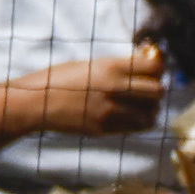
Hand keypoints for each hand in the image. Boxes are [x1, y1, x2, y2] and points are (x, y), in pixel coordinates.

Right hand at [27, 44, 169, 137]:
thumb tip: (145, 65)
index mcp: (112, 68)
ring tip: (142, 104)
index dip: (158, 67)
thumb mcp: (92, 64)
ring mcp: (109, 112)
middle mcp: (114, 90)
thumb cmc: (61, 78)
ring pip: (150, 113)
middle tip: (149, 87)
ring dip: (150, 108)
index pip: (154, 67)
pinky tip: (132, 115)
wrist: (36, 103)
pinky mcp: (103, 129)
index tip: (154, 67)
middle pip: (157, 91)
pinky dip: (138, 121)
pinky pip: (134, 127)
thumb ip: (119, 66)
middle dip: (157, 88)